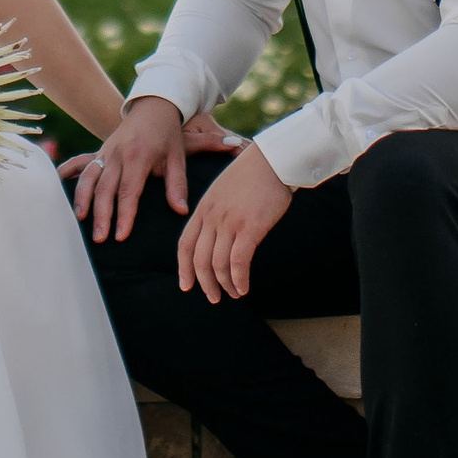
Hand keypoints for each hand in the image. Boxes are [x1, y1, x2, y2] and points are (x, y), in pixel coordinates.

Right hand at [66, 94, 195, 240]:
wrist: (154, 107)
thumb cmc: (167, 135)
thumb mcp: (178, 157)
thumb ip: (178, 185)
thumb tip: (181, 210)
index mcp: (138, 156)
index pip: (129, 191)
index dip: (124, 215)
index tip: (121, 236)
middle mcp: (117, 154)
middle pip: (105, 188)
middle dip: (101, 215)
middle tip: (99, 238)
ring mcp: (105, 151)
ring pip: (89, 177)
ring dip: (82, 199)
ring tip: (79, 219)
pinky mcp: (99, 150)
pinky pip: (80, 163)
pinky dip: (67, 174)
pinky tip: (58, 189)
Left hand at [176, 142, 294, 303]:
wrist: (273, 160)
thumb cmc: (252, 175)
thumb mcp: (222, 191)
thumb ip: (215, 211)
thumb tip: (216, 235)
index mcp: (203, 207)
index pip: (184, 244)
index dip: (184, 268)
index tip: (186, 285)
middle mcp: (212, 216)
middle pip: (199, 259)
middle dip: (204, 283)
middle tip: (213, 297)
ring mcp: (229, 222)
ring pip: (218, 264)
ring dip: (225, 285)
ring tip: (234, 294)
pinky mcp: (250, 227)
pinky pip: (239, 261)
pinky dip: (239, 279)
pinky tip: (244, 287)